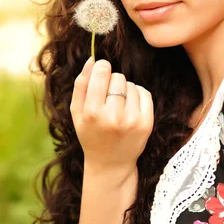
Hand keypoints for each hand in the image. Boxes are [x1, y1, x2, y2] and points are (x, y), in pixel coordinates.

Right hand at [70, 58, 153, 172]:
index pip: (102, 72)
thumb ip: (81, 84)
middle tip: (108, 97)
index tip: (101, 73)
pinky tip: (130, 107)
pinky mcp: (146, 124)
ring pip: (131, 85)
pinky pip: (145, 94)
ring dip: (125, 90)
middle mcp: (112, 117)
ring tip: (118, 105)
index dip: (102, 68)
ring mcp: (132, 121)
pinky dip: (138, 95)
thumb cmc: (90, 134)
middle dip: (112, 81)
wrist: (110, 164)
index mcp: (92, 112)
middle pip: (118, 77)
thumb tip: (93, 60)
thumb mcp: (77, 112)